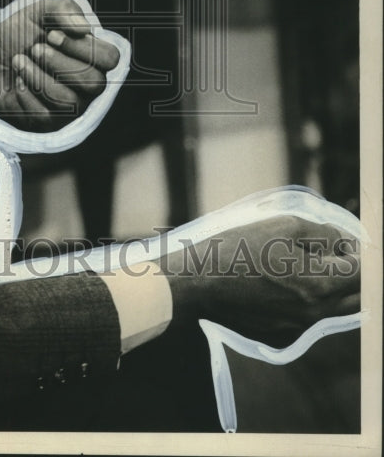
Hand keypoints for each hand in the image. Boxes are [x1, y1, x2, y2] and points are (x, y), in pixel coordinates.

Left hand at [0, 0, 120, 130]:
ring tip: (18, 60)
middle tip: (35, 48)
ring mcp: (69, 105)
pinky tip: (16, 80)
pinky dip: (26, 93)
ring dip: (37, 76)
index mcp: (91, 56)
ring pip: (67, 101)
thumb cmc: (20, 33)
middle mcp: (86, 83)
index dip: (84, 47)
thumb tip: (86, 29)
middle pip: (93, 82)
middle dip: (59, 63)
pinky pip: (45, 115)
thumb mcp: (40, 11)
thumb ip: (65, 10)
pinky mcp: (47, 122)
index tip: (53, 34)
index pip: (110, 58)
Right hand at [161, 216, 360, 347]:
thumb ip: (325, 234)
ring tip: (312, 265)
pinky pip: (309, 320)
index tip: (346, 241)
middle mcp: (314, 314)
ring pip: (334, 311)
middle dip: (353, 274)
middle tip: (338, 253)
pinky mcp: (280, 336)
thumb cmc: (238, 247)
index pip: (362, 273)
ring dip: (334, 289)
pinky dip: (310, 302)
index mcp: (319, 285)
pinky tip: (287, 284)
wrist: (198, 281)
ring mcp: (297, 329)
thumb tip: (345, 243)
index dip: (359, 253)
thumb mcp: (284, 225)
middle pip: (356, 298)